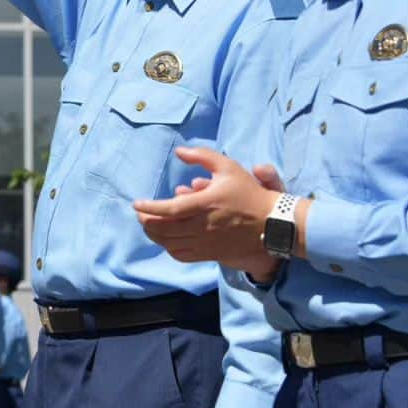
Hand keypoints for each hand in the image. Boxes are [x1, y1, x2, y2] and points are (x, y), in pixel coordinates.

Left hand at [132, 147, 280, 275]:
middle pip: (164, 230)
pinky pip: (182, 255)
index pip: (169, 210)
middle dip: (146, 222)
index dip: (149, 208)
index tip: (136, 204)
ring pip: (170, 244)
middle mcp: (202, 226)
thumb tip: (179, 152)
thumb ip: (202, 156)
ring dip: (155, 235)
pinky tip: (166, 240)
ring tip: (149, 225)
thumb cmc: (248, 193)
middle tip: (140, 214)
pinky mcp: (210, 254)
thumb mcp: (228, 167)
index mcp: (205, 204)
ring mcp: (205, 243)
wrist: (271, 223)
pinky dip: (169, 248)